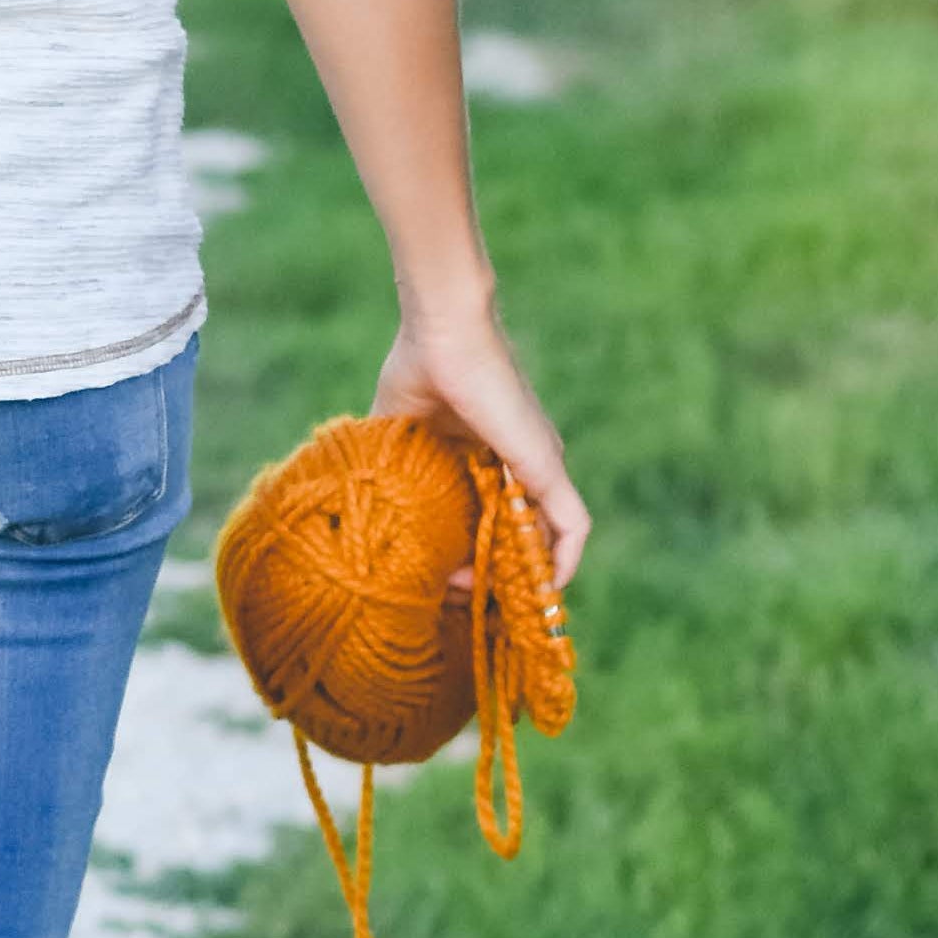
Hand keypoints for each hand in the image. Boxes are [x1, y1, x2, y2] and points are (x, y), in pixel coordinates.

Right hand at [371, 308, 590, 591]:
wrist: (442, 333)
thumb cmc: (417, 367)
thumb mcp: (398, 430)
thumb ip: (395, 466)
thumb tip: (365, 502)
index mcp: (488, 453)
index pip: (491, 517)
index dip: (470, 553)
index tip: (439, 577)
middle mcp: (523, 463)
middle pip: (520, 532)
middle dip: (494, 572)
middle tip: (458, 596)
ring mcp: (540, 465)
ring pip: (547, 536)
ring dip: (525, 576)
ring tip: (491, 604)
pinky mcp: (547, 466)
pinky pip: (572, 526)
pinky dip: (564, 562)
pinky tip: (544, 591)